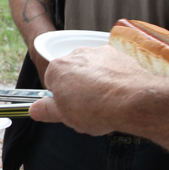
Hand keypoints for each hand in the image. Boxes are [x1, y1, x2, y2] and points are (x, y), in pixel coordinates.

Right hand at [28, 45, 149, 135]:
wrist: (133, 100)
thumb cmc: (98, 108)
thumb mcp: (65, 117)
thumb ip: (46, 110)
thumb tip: (35, 109)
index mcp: (58, 69)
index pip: (52, 83)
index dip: (61, 99)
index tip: (70, 109)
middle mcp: (76, 55)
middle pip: (72, 74)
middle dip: (78, 88)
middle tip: (88, 109)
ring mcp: (98, 52)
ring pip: (92, 69)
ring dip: (96, 82)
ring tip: (106, 102)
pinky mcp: (118, 54)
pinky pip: (110, 66)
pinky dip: (112, 77)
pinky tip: (118, 93)